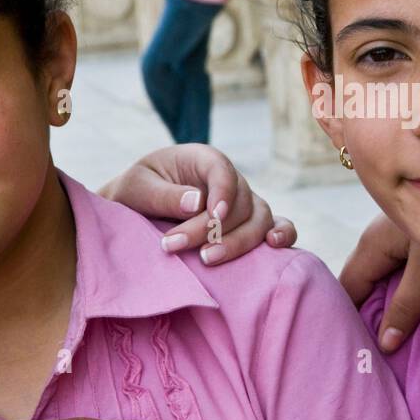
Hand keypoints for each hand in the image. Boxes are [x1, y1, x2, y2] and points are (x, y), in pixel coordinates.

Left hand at [100, 143, 295, 264]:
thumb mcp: (137, 188)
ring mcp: (243, 203)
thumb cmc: (136, 194)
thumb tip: (197, 203)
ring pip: (259, 219)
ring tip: (207, 260)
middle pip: (238, 202)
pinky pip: (276, 226)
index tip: (213, 216)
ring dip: (238, 242)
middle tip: (172, 246)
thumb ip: (164, 194)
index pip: (222, 169)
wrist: (136, 213)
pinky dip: (283, 235)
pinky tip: (273, 246)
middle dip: (210, 229)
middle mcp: (229, 180)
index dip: (223, 192)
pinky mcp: (249, 225)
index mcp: (202, 159)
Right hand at [338, 212, 419, 351]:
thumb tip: (385, 344)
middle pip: (357, 286)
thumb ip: (407, 304)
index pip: (344, 290)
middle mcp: (374, 241)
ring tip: (379, 342)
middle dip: (358, 317)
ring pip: (374, 280)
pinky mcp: (405, 242)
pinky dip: (391, 296)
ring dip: (377, 308)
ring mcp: (389, 240)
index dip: (342, 319)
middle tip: (362, 352)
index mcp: (371, 244)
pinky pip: (389, 274)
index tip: (345, 349)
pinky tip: (400, 316)